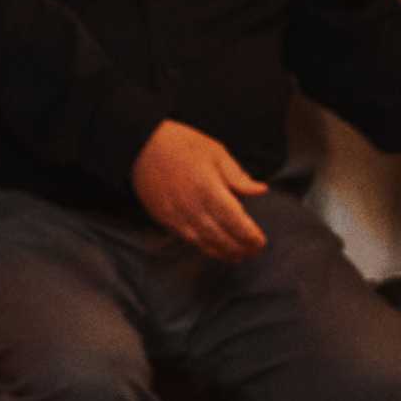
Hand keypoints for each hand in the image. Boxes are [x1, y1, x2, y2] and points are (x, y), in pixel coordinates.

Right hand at [130, 118, 270, 260]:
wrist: (140, 144)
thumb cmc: (180, 144)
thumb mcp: (216, 152)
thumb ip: (238, 176)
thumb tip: (260, 190)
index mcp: (209, 190)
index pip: (236, 222)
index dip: (250, 236)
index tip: (261, 241)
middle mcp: (192, 207)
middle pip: (221, 237)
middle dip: (240, 247)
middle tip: (254, 251)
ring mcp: (176, 214)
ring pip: (203, 242)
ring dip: (222, 252)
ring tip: (237, 256)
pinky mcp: (163, 217)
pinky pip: (186, 238)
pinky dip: (202, 246)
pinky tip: (213, 248)